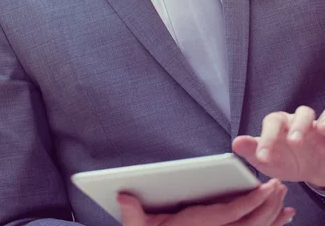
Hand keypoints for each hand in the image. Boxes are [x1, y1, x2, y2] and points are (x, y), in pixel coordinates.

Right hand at [118, 178, 294, 225]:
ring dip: (271, 219)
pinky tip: (278, 220)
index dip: (247, 202)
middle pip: (247, 225)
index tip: (263, 188)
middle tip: (280, 186)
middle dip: (266, 207)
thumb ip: (132, 215)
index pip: (226, 216)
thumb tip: (123, 195)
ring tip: (284, 201)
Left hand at [233, 106, 324, 186]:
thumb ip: (252, 151)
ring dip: (312, 124)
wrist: (311, 170)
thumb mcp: (268, 160)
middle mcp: (296, 120)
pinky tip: (324, 137)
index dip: (268, 140)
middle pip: (297, 114)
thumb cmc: (285, 160)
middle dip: (297, 126)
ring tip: (316, 134)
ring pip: (310, 114)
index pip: (272, 125)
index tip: (263, 158)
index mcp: (278, 125)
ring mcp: (313, 125)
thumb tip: (236, 143)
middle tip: (295, 143)